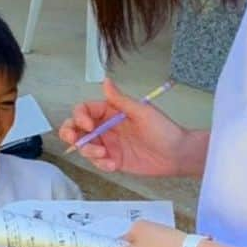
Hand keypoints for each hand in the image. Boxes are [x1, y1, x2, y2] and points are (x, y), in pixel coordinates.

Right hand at [58, 78, 189, 175]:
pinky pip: (96, 162)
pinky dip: (100, 164)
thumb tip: (106, 81)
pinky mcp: (112, 160)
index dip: (80, 117)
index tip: (88, 126)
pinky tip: (113, 165)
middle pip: (76, 128)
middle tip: (74, 140)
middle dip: (69, 133)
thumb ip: (120, 100)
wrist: (177, 155)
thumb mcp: (142, 112)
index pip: (85, 110)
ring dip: (88, 151)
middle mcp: (106, 127)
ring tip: (104, 155)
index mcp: (111, 112)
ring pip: (83, 146)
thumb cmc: (164, 130)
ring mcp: (108, 144)